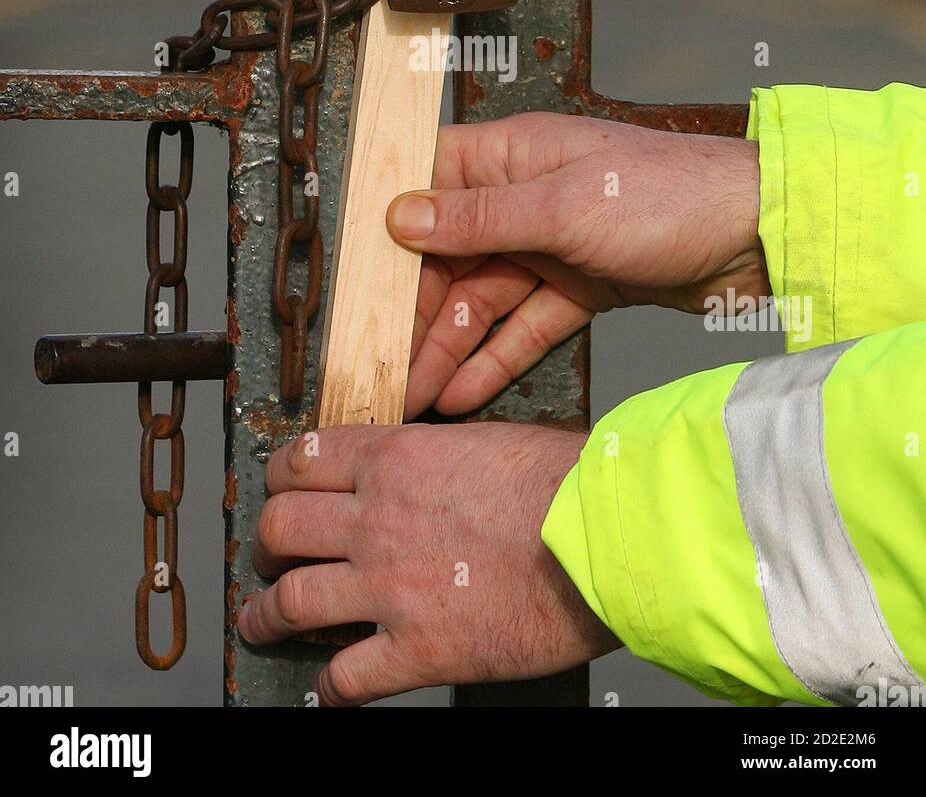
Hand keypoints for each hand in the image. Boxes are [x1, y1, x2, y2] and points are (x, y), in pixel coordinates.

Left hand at [238, 422, 615, 704]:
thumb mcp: (487, 440)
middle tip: (266, 554)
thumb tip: (426, 469)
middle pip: (280, 526)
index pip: (303, 460)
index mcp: (395, 460)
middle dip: (263, 542)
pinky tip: (329, 688)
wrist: (604, 537)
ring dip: (266, 615)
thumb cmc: (566, 482)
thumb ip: (437, 456)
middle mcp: (378, 519)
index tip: (281, 489)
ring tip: (261, 622)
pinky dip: (329, 688)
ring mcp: (390, 587)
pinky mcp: (418, 650)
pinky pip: (347, 678)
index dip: (280, 477)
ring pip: (291, 600)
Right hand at [388, 112, 767, 416]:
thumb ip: (480, 217)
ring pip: (486, 298)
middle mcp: (524, 197)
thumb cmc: (665, 197)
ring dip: (450, 346)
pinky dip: (497, 357)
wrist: (759, 236)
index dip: (388, 230)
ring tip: (412, 394)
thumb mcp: (563, 207)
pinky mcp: (582, 284)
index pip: (428, 184)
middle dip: (417, 312)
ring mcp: (553, 243)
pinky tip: (462, 392)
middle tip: (382, 366)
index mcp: (511, 156)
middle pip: (450, 255)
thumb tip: (399, 217)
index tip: (354, 281)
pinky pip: (527, 323)